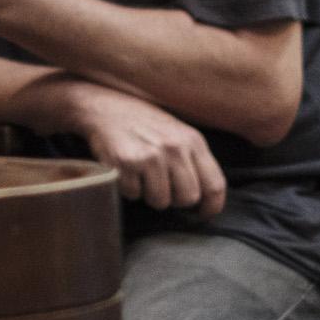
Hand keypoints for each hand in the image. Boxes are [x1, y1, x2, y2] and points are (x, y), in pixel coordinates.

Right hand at [50, 79, 225, 218]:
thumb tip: (205, 198)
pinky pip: (134, 194)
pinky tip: (125, 169)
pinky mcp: (126, 162)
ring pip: (160, 201)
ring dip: (148, 194)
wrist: (104, 106)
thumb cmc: (143, 123)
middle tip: (160, 185)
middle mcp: (174, 147)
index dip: (211, 207)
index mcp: (192, 140)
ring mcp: (150, 155)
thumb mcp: (177, 133)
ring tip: (141, 173)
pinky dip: (127, 187)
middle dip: (174, 199)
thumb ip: (193, 160)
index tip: (203, 214)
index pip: (215, 185)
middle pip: (188, 198)